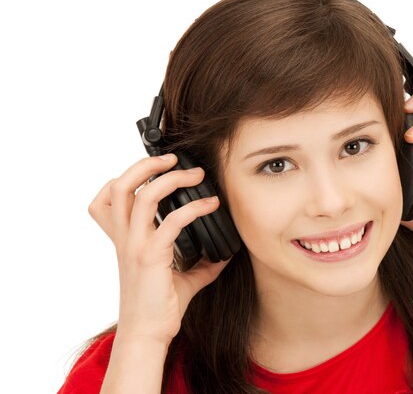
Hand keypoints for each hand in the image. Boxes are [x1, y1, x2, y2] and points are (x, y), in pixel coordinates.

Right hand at [88, 154, 228, 344]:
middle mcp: (126, 239)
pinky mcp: (151, 257)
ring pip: (142, 197)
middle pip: (121, 186)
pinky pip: (171, 222)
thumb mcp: (182, 278)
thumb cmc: (159, 307)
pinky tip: (211, 205)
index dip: (122, 178)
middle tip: (172, 160)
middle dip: (146, 165)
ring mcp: (135, 246)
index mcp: (126, 239)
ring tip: (195, 175)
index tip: (153, 170)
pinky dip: (194, 208)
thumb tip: (223, 254)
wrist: (148, 334)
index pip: (106, 199)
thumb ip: (200, 264)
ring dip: (170, 178)